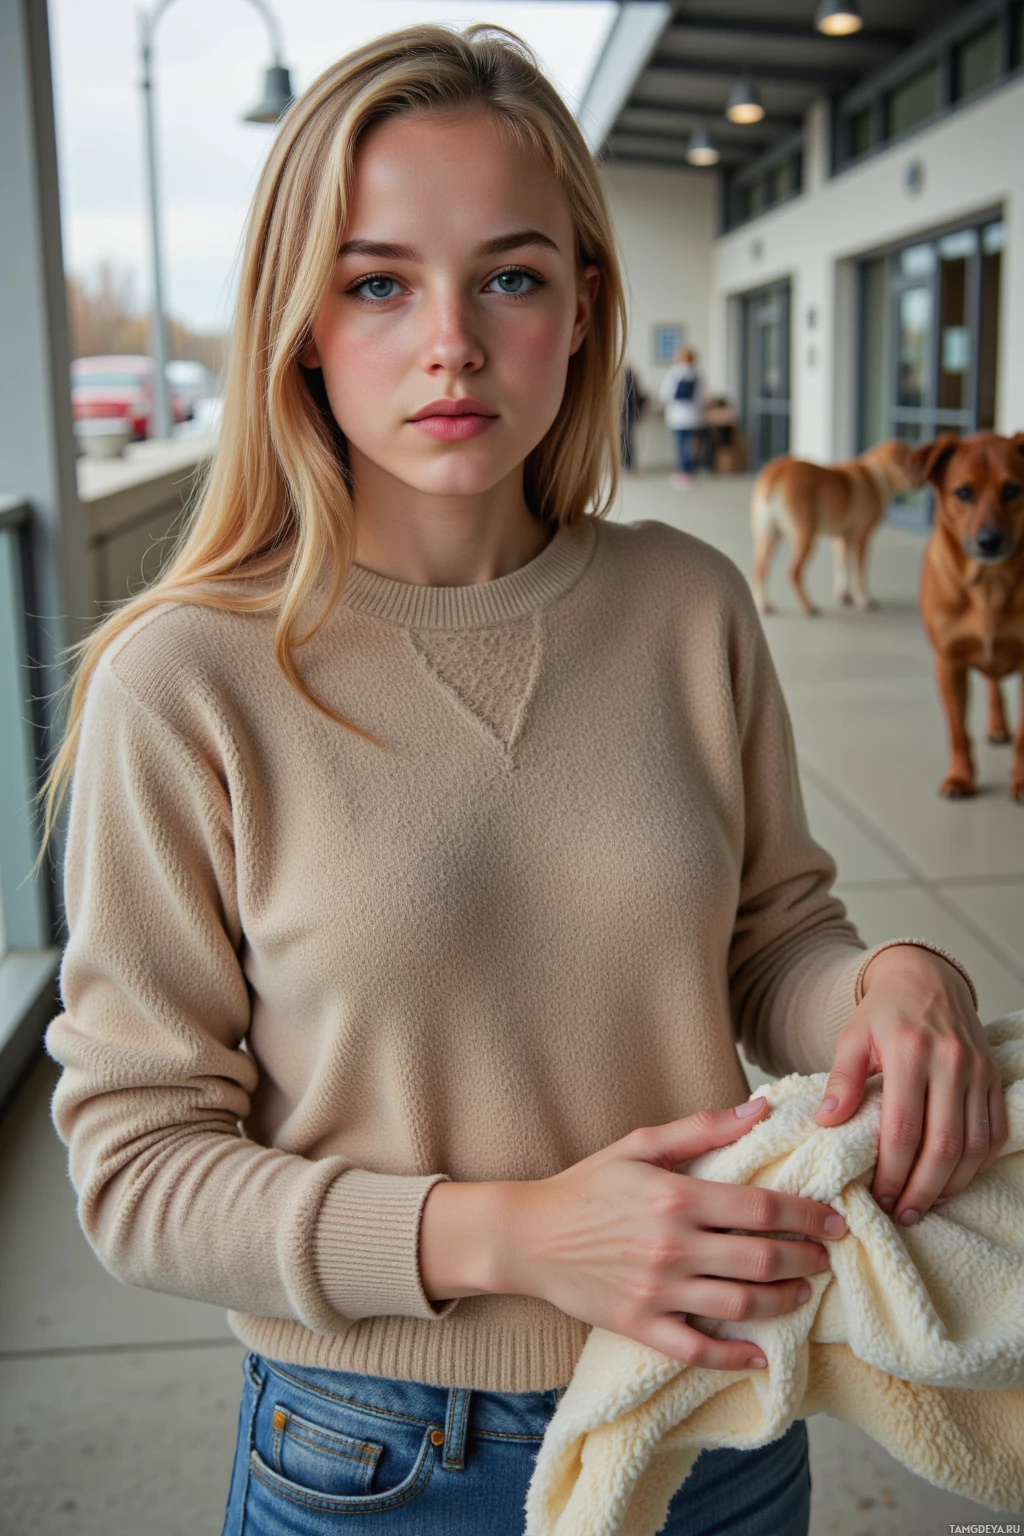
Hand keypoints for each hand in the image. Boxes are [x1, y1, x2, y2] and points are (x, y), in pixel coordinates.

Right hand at [501, 1100, 846, 1371]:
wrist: (529, 1235)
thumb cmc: (587, 1185)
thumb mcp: (640, 1144)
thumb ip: (702, 1128)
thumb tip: (760, 1109)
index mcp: (675, 1196)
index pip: (760, 1208)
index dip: (806, 1215)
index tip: (834, 1221)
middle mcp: (672, 1246)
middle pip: (761, 1258)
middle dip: (805, 1258)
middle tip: (826, 1257)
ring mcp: (657, 1290)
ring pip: (740, 1304)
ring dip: (783, 1300)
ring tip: (803, 1292)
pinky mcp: (641, 1325)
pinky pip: (698, 1348)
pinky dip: (736, 1357)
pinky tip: (763, 1355)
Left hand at [814, 946, 1006, 1225]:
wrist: (927, 978)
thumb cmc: (884, 1012)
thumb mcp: (852, 1036)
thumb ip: (841, 1080)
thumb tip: (826, 1123)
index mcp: (909, 1052)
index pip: (903, 1128)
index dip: (892, 1171)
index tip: (879, 1197)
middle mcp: (950, 1062)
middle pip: (943, 1145)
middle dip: (922, 1189)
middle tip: (903, 1213)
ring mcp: (977, 1072)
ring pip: (974, 1145)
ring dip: (951, 1184)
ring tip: (924, 1204)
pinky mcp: (993, 1078)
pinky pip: (994, 1133)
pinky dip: (976, 1164)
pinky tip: (952, 1179)